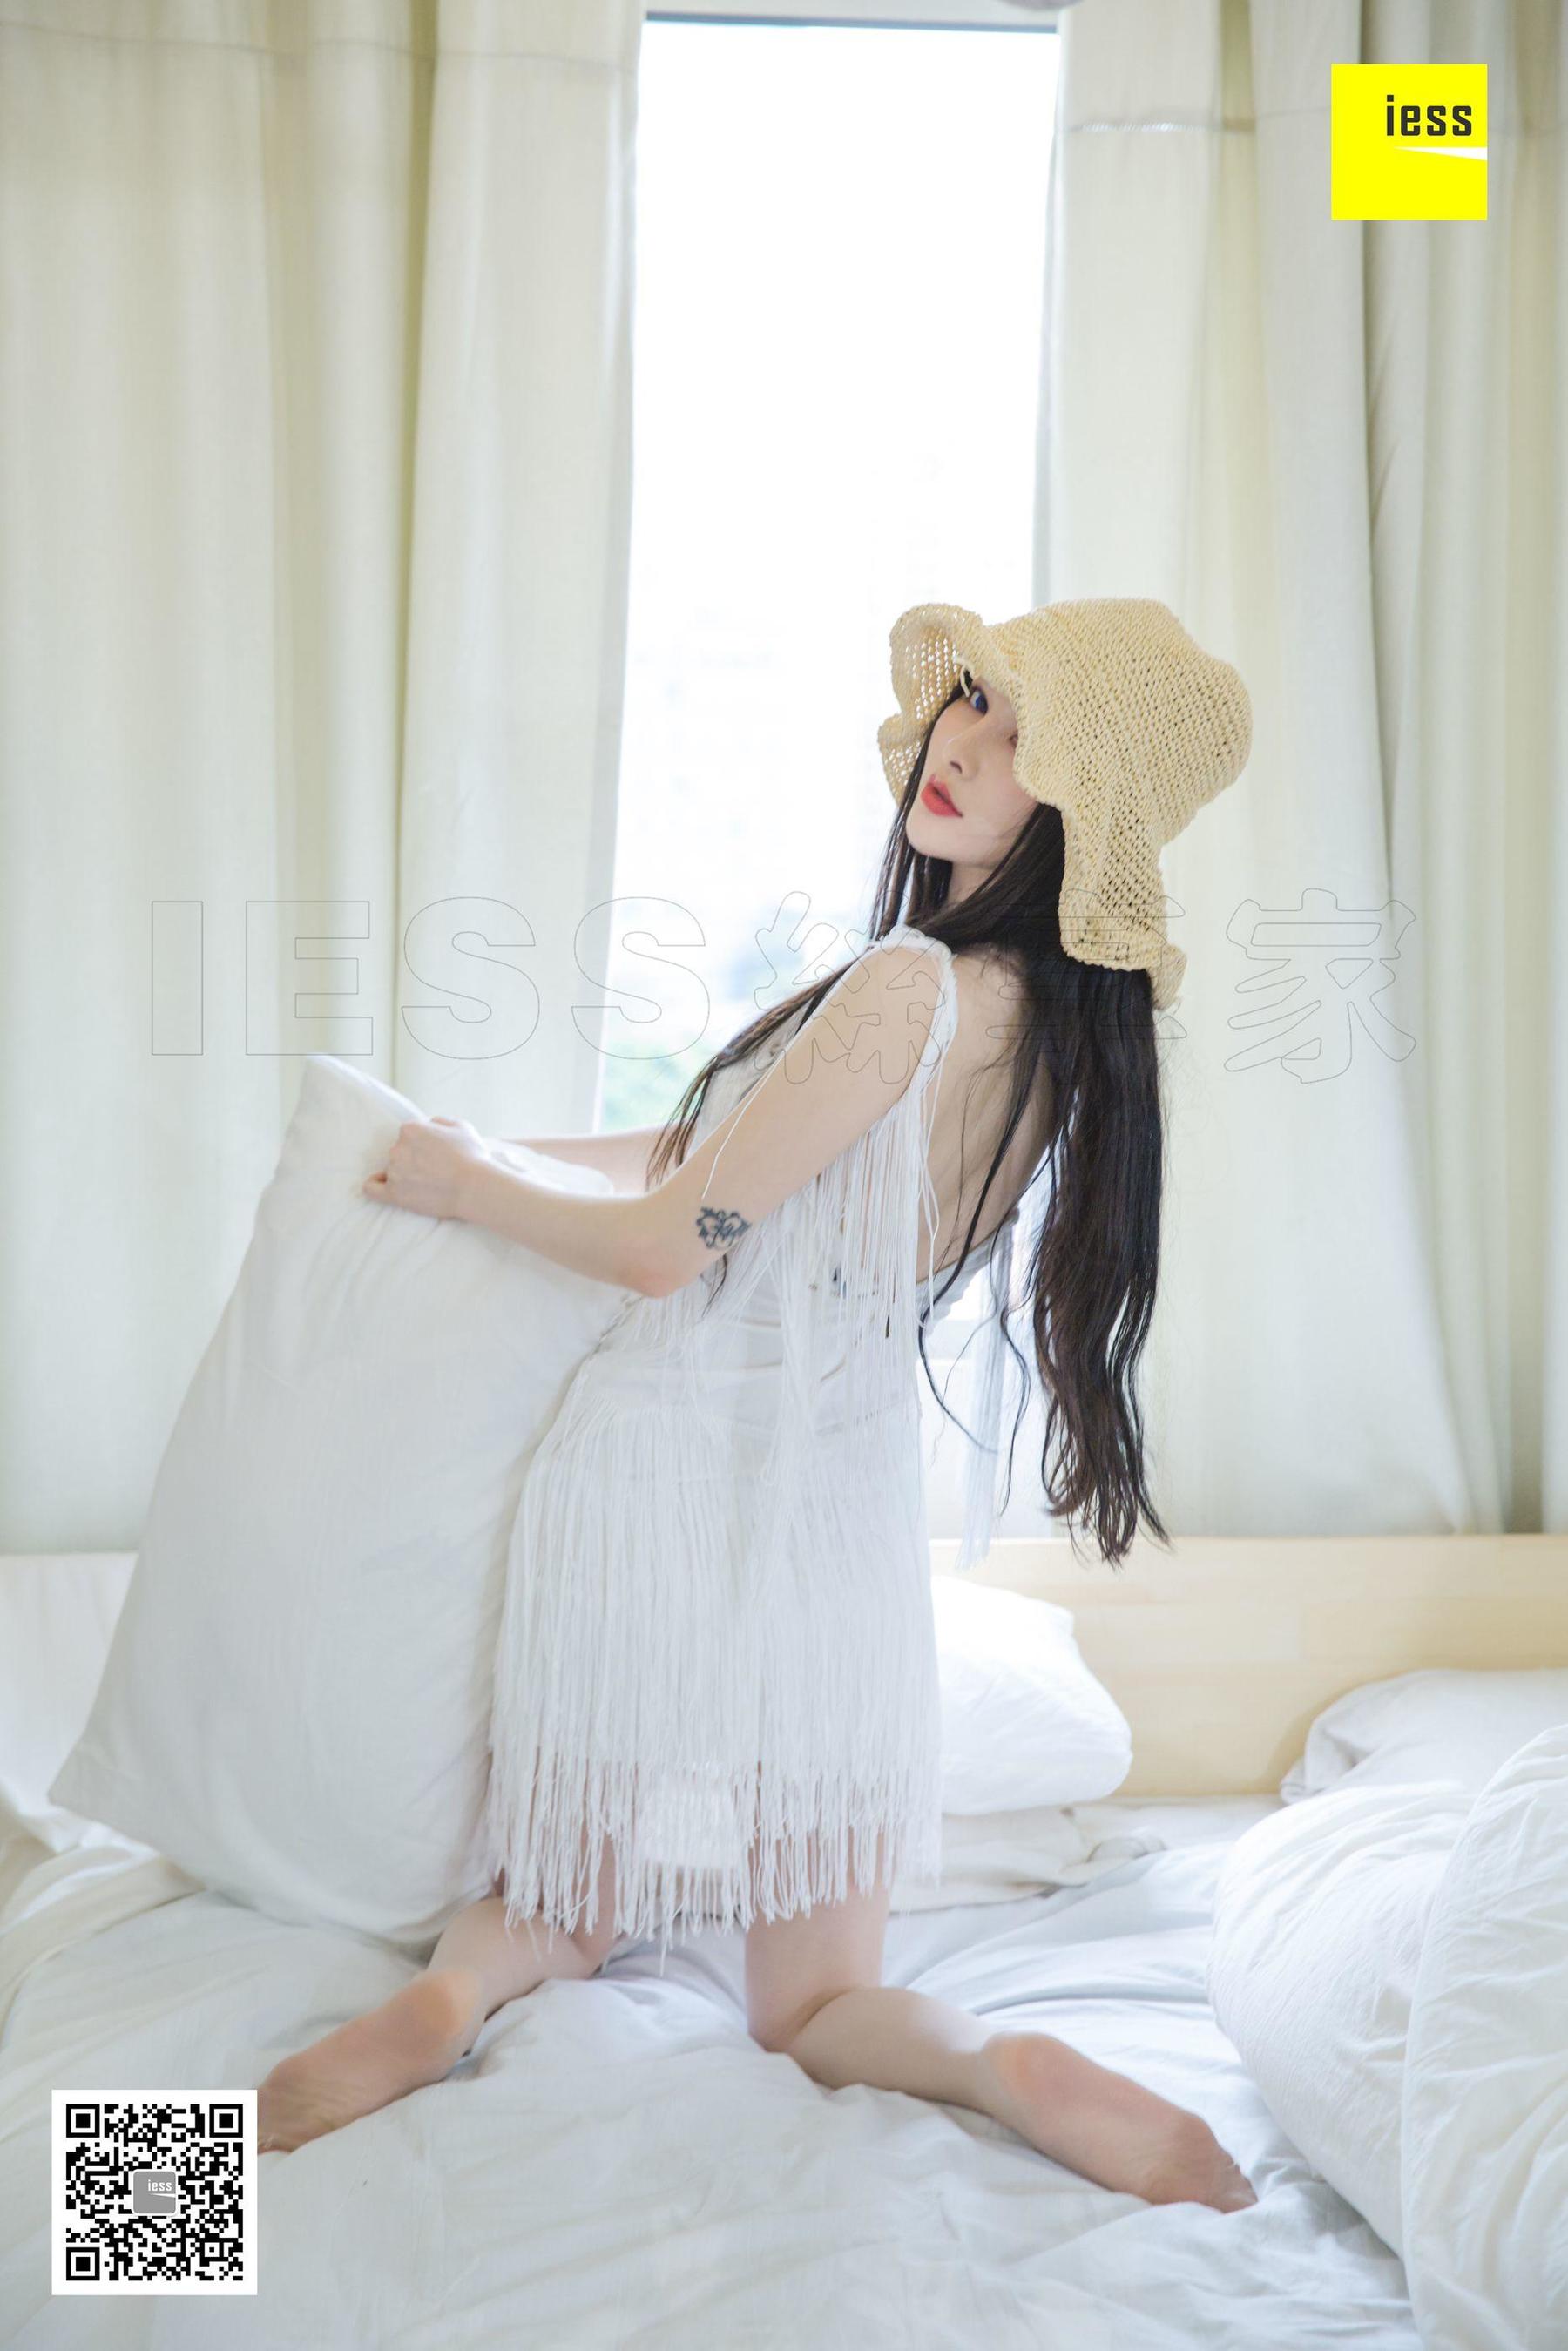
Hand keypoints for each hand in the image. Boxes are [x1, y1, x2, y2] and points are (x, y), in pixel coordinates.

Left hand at [363, 1115, 490, 1220]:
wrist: (474, 1187)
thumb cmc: (471, 1156)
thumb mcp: (460, 1126)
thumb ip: (439, 1121)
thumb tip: (429, 1125)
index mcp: (411, 1129)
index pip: (408, 1134)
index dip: (422, 1143)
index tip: (434, 1153)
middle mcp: (397, 1148)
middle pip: (399, 1152)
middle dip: (413, 1159)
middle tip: (433, 1170)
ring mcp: (394, 1172)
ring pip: (391, 1170)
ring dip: (404, 1174)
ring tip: (425, 1183)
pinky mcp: (394, 1194)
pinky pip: (372, 1189)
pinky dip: (375, 1186)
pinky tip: (383, 1187)